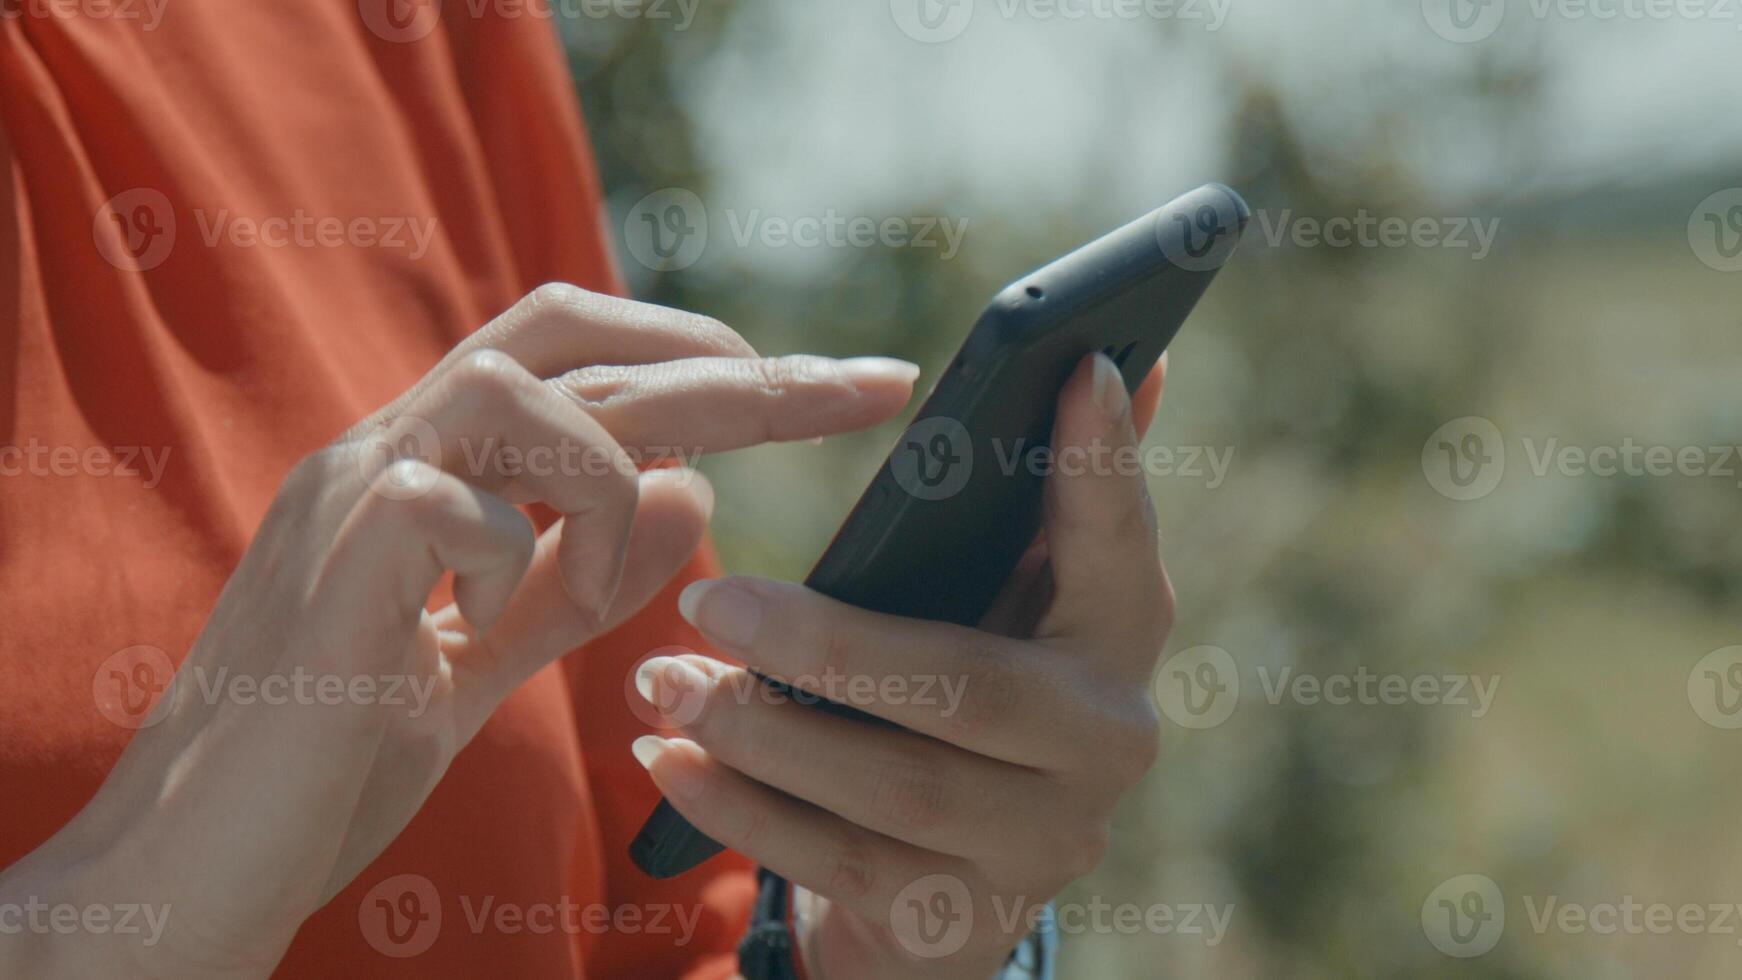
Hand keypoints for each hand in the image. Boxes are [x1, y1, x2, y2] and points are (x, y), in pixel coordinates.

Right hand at [0, 285, 917, 978]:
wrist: (201, 855)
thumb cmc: (336, 752)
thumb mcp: (491, 654)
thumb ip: (584, 575)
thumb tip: (698, 487)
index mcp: (432, 463)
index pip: (587, 361)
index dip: (714, 360)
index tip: (837, 386)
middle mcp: (389, 447)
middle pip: (579, 342)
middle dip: (736, 367)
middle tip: (861, 391)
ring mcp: (353, 493)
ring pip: (521, 390)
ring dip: (609, 486)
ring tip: (601, 591)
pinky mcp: (333, 561)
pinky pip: (455, 500)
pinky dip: (511, 559)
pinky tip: (470, 634)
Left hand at [632, 351, 1171, 977]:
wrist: (952, 887)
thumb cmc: (964, 693)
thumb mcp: (1006, 600)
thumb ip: (1048, 500)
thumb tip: (1120, 364)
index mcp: (1121, 636)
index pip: (1119, 541)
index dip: (1104, 461)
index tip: (1074, 367)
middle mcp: (1107, 744)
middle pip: (970, 691)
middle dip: (829, 647)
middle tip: (706, 598)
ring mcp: (1040, 845)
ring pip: (894, 790)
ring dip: (761, 731)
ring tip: (660, 679)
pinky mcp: (960, 920)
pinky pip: (837, 866)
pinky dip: (741, 810)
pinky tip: (667, 759)